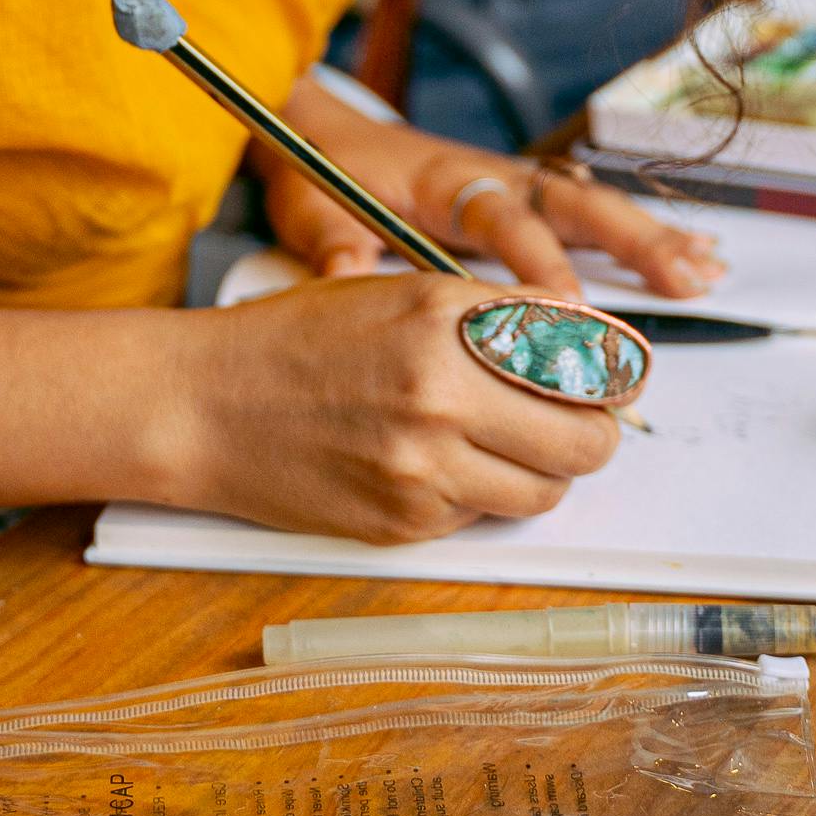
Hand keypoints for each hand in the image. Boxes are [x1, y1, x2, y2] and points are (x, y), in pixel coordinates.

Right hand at [161, 269, 621, 543]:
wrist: (203, 405)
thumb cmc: (297, 340)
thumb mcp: (402, 293)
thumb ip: (495, 316)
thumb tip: (588, 348)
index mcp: (447, 317)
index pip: (585, 355)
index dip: (611, 372)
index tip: (611, 378)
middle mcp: (442, 391)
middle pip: (585, 438)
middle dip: (591, 433)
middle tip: (573, 423)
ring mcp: (423, 465)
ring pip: (547, 491)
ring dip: (541, 472)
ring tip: (500, 444)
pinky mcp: (406, 522)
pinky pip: (484, 517)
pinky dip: (478, 495)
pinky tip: (436, 464)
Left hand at [255, 79, 724, 297]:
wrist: (316, 130)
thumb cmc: (319, 172)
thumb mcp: (310, 205)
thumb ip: (330, 241)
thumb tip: (346, 275)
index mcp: (445, 179)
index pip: (504, 220)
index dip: (538, 263)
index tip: (568, 306)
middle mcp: (492, 176)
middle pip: (574, 203)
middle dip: (631, 240)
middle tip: (680, 278)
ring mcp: (513, 184)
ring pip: (593, 205)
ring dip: (650, 236)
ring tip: (704, 269)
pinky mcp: (522, 197)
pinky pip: (589, 212)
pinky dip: (641, 232)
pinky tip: (690, 253)